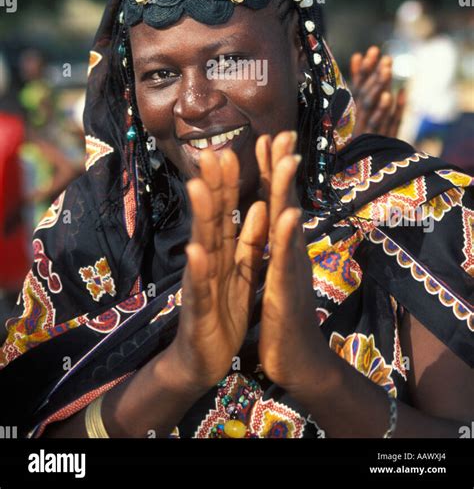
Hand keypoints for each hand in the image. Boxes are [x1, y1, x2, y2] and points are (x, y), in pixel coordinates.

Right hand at [167, 143, 268, 394]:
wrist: (203, 358)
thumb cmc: (223, 311)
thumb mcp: (242, 272)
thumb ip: (250, 240)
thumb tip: (260, 205)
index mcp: (223, 251)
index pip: (226, 210)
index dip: (229, 182)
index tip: (232, 151)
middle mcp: (207, 259)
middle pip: (211, 218)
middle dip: (213, 186)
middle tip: (212, 152)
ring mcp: (200, 281)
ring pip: (201, 244)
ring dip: (200, 216)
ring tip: (200, 187)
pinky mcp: (198, 308)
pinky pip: (199, 286)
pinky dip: (198, 269)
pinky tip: (196, 251)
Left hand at [257, 133, 331, 394]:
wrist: (297, 360)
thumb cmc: (283, 314)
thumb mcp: (277, 273)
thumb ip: (276, 244)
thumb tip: (277, 217)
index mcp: (281, 246)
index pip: (275, 200)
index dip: (271, 169)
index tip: (267, 137)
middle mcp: (290, 251)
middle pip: (285, 200)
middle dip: (282, 166)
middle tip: (282, 132)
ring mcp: (291, 268)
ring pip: (288, 222)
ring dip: (286, 189)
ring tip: (288, 158)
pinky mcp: (286, 291)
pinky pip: (284, 259)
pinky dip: (286, 236)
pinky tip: (288, 215)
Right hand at [350, 45, 404, 137]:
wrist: (358, 169)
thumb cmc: (357, 134)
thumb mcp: (356, 107)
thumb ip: (359, 82)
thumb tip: (359, 56)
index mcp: (350, 110)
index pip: (356, 86)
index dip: (363, 69)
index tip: (370, 51)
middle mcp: (355, 118)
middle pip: (364, 93)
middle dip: (373, 75)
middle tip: (384, 58)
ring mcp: (365, 129)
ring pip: (371, 105)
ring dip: (378, 86)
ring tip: (387, 69)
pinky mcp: (375, 140)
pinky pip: (382, 123)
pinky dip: (387, 110)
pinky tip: (394, 95)